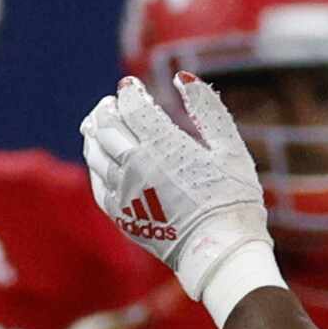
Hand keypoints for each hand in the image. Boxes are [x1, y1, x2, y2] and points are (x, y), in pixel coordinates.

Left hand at [80, 75, 273, 304]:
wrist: (220, 250)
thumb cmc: (232, 198)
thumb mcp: (230, 148)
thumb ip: (207, 109)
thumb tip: (182, 77)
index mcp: (163, 147)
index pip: (133, 108)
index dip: (129, 93)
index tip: (131, 85)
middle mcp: (136, 168)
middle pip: (107, 127)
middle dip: (107, 109)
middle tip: (112, 102)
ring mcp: (124, 193)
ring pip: (95, 154)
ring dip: (95, 133)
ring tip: (99, 123)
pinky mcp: (121, 215)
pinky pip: (97, 183)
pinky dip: (95, 164)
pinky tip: (101, 158)